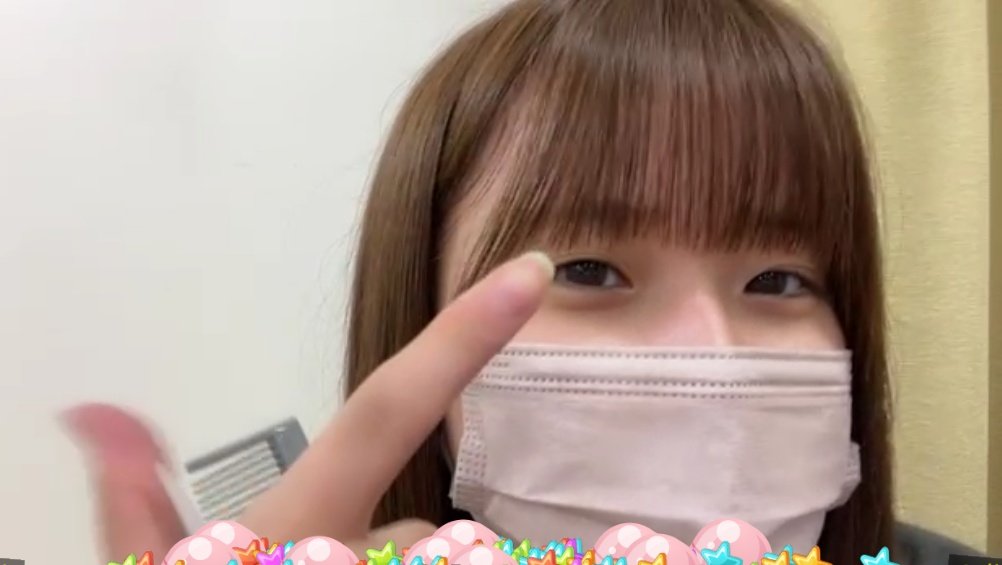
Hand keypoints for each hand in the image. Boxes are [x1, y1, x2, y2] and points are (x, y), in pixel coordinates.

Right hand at [65, 252, 553, 559]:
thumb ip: (131, 502)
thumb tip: (90, 408)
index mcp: (300, 526)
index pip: (386, 408)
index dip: (462, 336)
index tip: (535, 272)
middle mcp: (366, 554)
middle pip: (423, 532)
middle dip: (383, 556)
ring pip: (436, 558)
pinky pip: (454, 562)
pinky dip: (411, 558)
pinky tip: (368, 557)